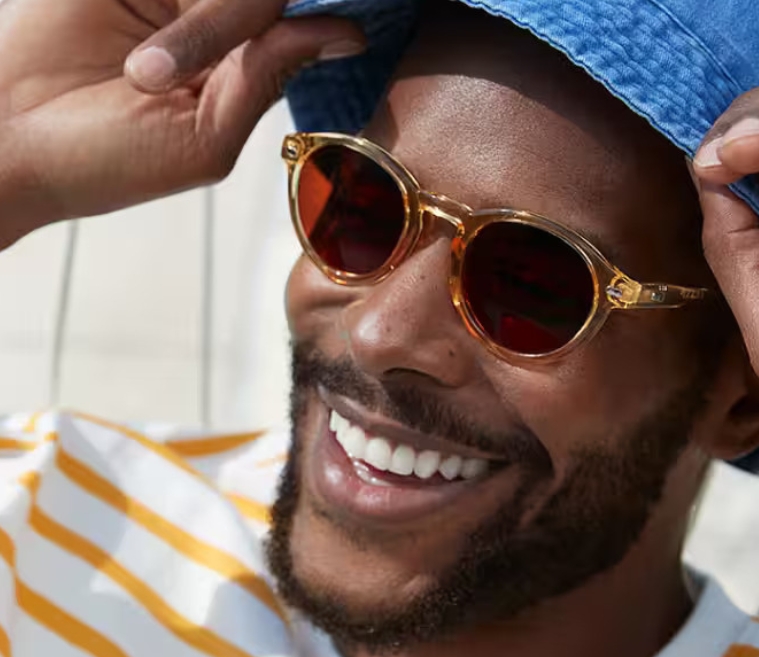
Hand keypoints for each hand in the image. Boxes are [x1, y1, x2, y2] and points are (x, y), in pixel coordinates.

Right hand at [0, 0, 363, 245]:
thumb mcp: (205, 134)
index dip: (315, 7)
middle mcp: (210, 28)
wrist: (7, 141)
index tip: (345, 8)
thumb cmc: (107, 161)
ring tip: (168, 64)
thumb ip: (264, 77)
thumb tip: (342, 32)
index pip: (292, 23)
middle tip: (202, 43)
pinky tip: (164, 35)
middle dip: (256, 4)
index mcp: (239, 73)